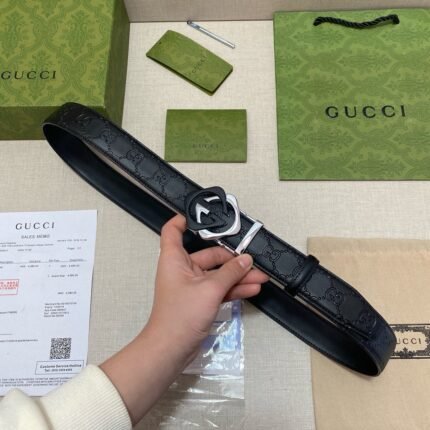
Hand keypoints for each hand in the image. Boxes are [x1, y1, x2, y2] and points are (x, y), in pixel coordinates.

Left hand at [146, 214, 268, 361]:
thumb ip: (231, 272)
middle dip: (232, 259)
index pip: (173, 230)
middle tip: (253, 260)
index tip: (203, 215)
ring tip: (260, 277)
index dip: (185, 219)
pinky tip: (252, 288)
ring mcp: (193, 285)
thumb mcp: (210, 289)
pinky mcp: (201, 300)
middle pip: (209, 254)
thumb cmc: (182, 314)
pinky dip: (234, 288)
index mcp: (174, 258)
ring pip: (218, 274)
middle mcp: (182, 268)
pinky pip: (220, 288)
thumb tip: (247, 260)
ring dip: (238, 275)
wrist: (172, 349)